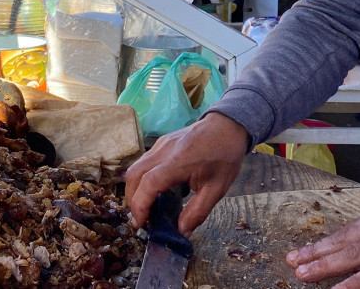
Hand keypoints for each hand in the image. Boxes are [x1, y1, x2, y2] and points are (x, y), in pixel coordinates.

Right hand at [125, 112, 248, 235]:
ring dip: (134, 189)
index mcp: (179, 161)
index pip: (149, 183)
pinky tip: (153, 191)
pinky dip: (141, 179)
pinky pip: (143, 162)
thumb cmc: (225, 156)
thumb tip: (181, 232)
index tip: (141, 224)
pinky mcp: (160, 143)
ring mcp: (160, 144)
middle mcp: (164, 150)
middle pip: (134, 175)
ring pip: (135, 167)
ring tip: (145, 208)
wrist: (228, 126)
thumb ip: (198, 212)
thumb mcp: (217, 189)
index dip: (140, 205)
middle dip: (132, 200)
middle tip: (141, 219)